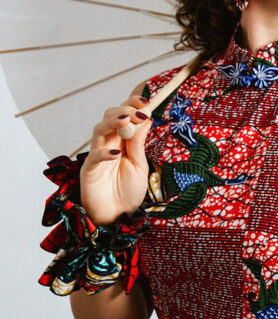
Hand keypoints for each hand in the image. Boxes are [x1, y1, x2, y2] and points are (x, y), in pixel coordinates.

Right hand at [79, 91, 154, 225]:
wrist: (117, 217)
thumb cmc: (127, 192)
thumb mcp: (140, 166)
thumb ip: (139, 144)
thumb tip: (146, 118)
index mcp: (120, 141)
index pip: (123, 116)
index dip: (132, 105)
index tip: (146, 101)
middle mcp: (107, 145)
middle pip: (109, 117)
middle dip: (124, 110)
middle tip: (138, 112)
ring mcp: (96, 156)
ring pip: (98, 130)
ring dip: (112, 123)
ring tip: (126, 121)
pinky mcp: (88, 171)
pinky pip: (93, 158)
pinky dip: (103, 153)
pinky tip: (116, 153)